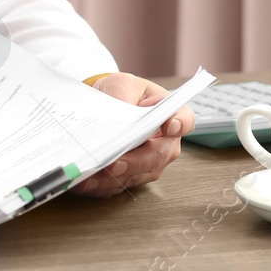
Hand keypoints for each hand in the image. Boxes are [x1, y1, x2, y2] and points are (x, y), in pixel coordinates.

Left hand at [69, 73, 194, 197]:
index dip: (179, 124)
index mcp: (169, 115)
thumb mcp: (122, 84)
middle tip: (114, 163)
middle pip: (157, 156)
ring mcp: (149, 163)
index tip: (170, 126)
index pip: (184, 120)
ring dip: (112, 178)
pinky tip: (86, 182)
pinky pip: (118, 185)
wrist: (104, 105)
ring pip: (136, 176)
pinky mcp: (131, 176)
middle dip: (134, 162)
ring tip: (90, 174)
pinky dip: (101, 185)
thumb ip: (124, 97)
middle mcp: (165, 143)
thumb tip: (121, 121)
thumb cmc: (120, 92)